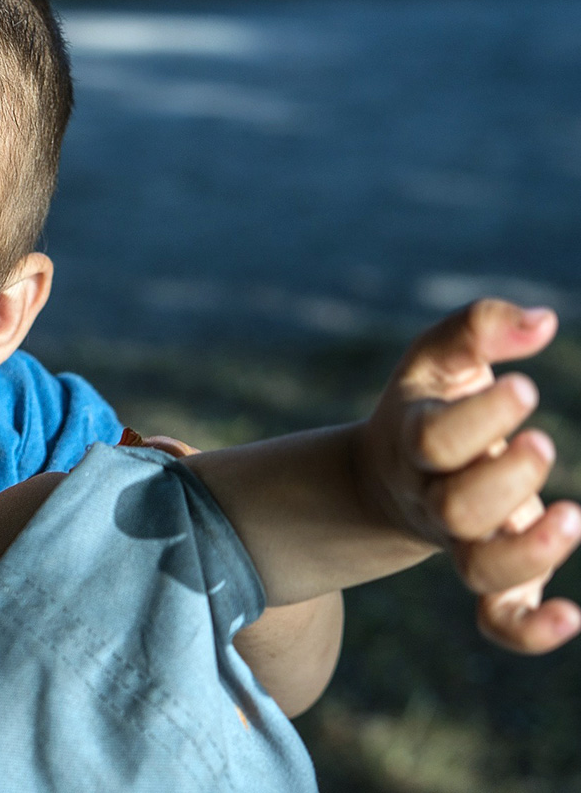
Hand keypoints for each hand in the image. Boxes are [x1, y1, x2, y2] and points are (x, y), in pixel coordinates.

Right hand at [361, 299, 580, 652]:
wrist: (390, 478)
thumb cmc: (429, 403)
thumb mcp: (437, 358)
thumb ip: (479, 327)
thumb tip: (543, 322)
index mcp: (414, 442)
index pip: (436, 439)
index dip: (480, 418)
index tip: (526, 386)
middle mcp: (433, 497)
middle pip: (456, 510)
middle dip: (504, 481)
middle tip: (541, 442)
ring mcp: (460, 542)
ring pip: (478, 570)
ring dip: (526, 553)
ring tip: (573, 517)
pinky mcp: (490, 576)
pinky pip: (497, 619)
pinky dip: (529, 631)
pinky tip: (572, 617)